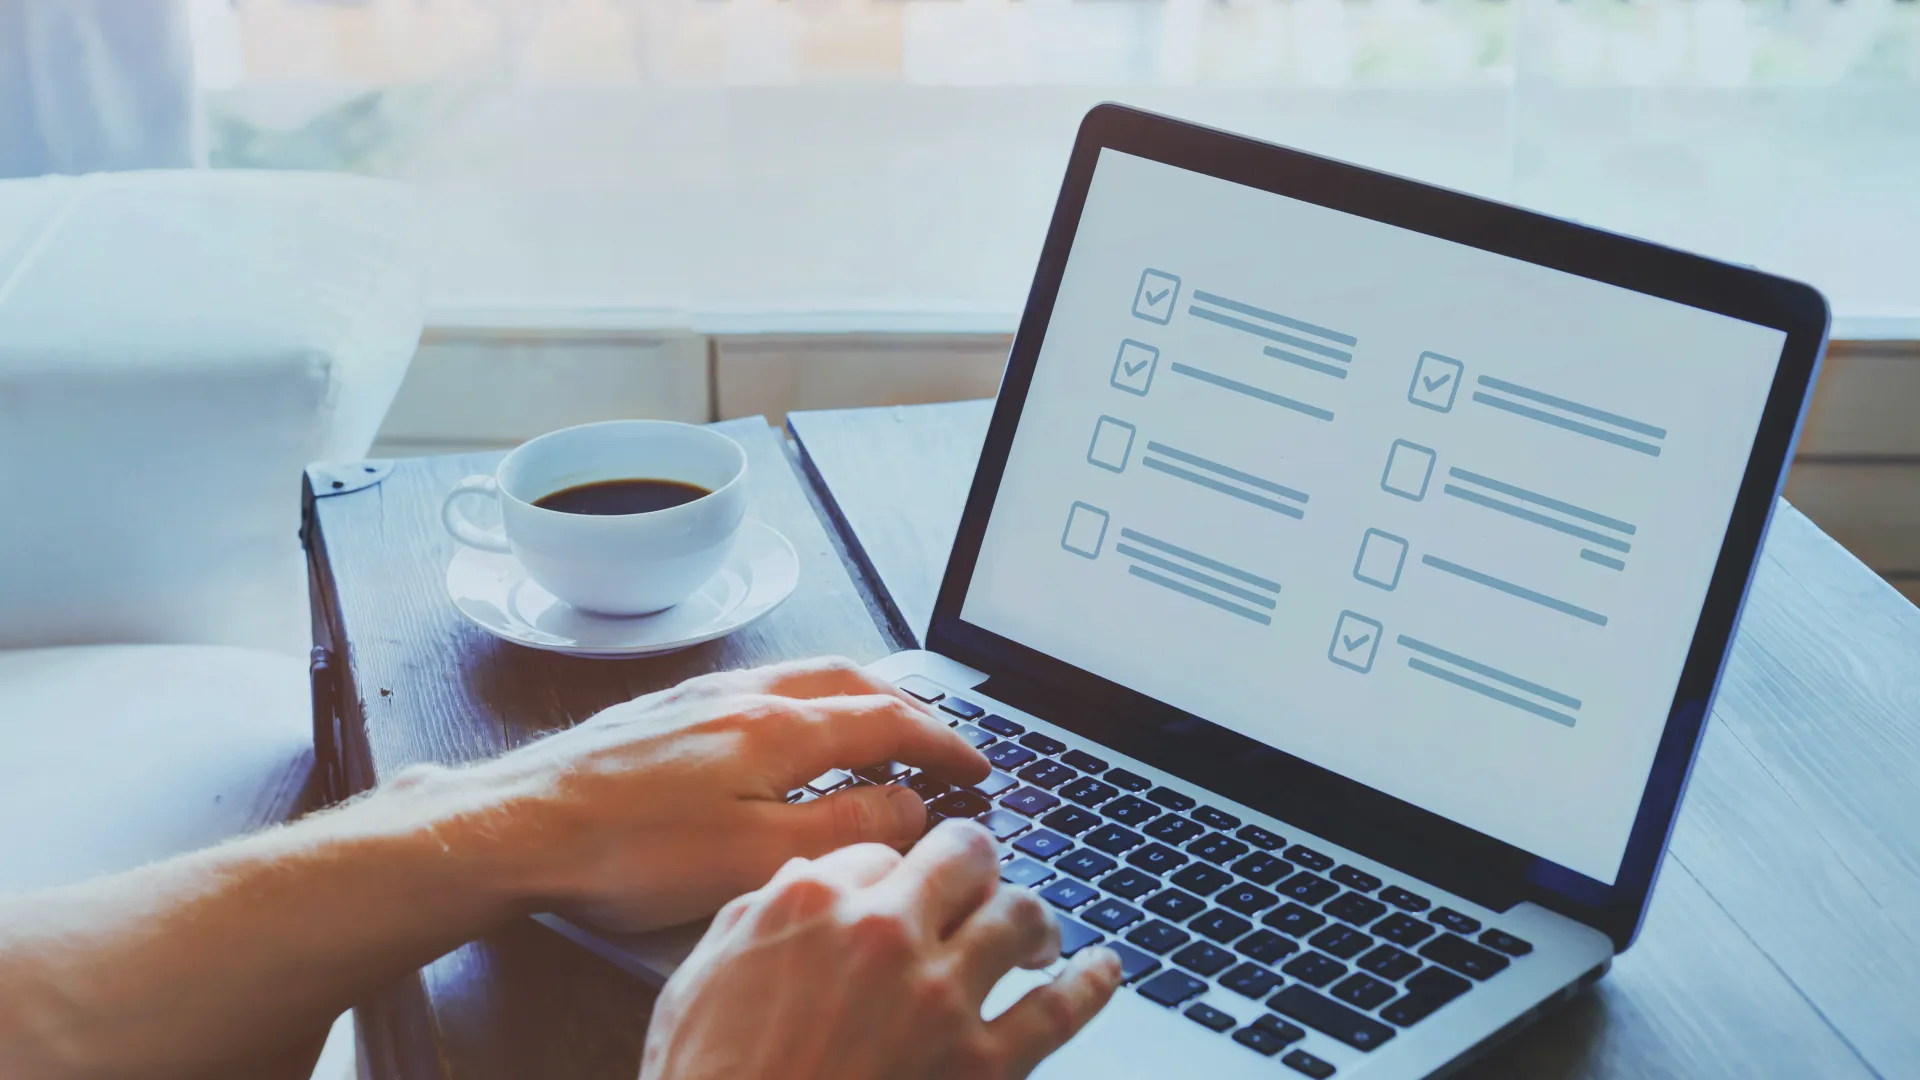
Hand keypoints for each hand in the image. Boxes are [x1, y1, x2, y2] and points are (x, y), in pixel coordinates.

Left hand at [425, 657, 990, 932]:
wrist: (517, 825)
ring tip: (884, 730)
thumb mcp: (755, 858)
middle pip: (854, 681)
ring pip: (805, 678)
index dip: (945, 744)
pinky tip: (792, 735)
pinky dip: (807, 703)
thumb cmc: (623, 851)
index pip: (890, 722)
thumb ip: (847, 829)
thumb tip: (911, 805)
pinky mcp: (665, 711)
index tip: (978, 767)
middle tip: (943, 743)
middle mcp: (743, 694)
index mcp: (777, 727)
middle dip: (911, 708)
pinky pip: (762, 688)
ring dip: (860, 698)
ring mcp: (700, 695)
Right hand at [639, 821, 1124, 1079]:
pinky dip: (1091, 983)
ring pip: (1018, 915)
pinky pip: (1058, 1010)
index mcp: (812, 900)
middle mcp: (884, 931)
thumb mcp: (701, 979)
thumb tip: (801, 884)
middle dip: (976, 862)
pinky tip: (1103, 970)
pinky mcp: (981, 1064)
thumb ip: (756, 917)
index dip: (898, 870)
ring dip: (1031, 917)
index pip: (882, 850)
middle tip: (981, 880)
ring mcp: (939, 996)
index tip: (907, 886)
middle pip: (963, 856)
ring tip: (1037, 932)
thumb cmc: (708, 1079)